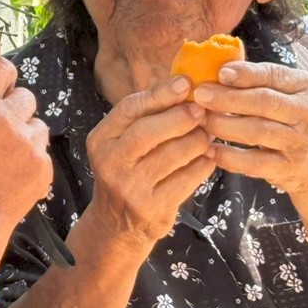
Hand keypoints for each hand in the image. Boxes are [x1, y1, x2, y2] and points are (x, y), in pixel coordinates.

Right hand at [0, 55, 51, 239]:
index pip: (1, 66)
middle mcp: (7, 119)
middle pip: (24, 96)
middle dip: (12, 109)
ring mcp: (28, 144)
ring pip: (36, 124)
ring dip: (23, 134)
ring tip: (1, 159)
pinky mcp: (43, 166)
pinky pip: (41, 151)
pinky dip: (30, 160)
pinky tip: (9, 176)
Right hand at [85, 76, 214, 252]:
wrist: (117, 225)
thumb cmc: (127, 171)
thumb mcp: (122, 143)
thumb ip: (145, 116)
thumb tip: (185, 85)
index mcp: (101, 140)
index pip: (130, 109)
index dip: (161, 93)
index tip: (186, 83)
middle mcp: (111, 163)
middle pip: (150, 131)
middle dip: (182, 116)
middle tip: (201, 110)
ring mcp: (131, 188)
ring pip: (175, 154)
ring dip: (198, 140)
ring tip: (206, 135)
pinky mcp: (153, 209)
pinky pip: (188, 178)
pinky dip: (203, 164)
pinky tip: (207, 158)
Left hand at [194, 61, 307, 203]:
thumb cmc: (297, 125)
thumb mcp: (293, 98)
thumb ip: (263, 84)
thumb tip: (218, 68)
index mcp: (307, 87)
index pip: (273, 75)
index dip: (245, 74)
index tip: (219, 73)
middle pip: (264, 101)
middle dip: (227, 98)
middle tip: (200, 96)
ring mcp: (301, 142)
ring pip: (257, 131)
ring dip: (224, 125)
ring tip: (201, 122)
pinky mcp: (290, 168)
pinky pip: (254, 162)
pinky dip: (229, 157)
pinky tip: (211, 151)